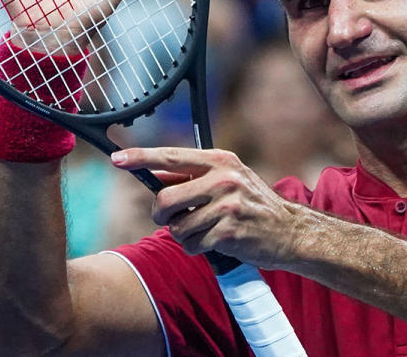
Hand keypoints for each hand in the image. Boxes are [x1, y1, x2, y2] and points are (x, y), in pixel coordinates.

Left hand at [111, 147, 306, 268]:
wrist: (289, 231)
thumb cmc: (252, 205)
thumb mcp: (227, 180)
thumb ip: (192, 177)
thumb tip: (151, 175)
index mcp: (220, 160)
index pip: (172, 156)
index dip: (141, 157)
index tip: (116, 159)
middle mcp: (224, 178)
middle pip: (166, 199)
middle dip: (162, 215)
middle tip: (173, 219)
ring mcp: (228, 205)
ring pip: (178, 227)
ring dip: (185, 236)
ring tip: (204, 232)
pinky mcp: (229, 231)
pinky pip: (193, 245)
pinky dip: (198, 249)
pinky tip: (215, 243)